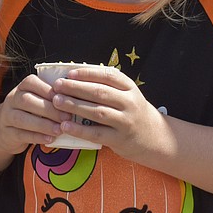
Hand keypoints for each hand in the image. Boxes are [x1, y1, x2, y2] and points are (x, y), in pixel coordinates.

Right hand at [0, 73, 71, 155]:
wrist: (6, 129)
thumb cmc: (30, 111)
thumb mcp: (37, 99)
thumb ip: (51, 97)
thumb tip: (74, 98)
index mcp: (22, 87)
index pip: (32, 82)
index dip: (47, 90)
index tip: (64, 98)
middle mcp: (12, 99)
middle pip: (27, 100)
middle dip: (48, 109)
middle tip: (66, 117)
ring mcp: (7, 116)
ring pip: (21, 118)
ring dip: (42, 124)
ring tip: (59, 130)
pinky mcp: (7, 133)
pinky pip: (20, 134)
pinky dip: (36, 137)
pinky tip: (49, 139)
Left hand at [50, 65, 164, 161]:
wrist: (155, 137)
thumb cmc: (133, 112)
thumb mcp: (127, 94)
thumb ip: (107, 86)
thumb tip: (75, 77)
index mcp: (130, 87)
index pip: (107, 76)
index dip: (87, 74)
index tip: (69, 73)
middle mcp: (129, 103)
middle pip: (99, 93)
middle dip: (75, 88)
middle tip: (57, 86)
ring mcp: (126, 122)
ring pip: (97, 112)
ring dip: (75, 106)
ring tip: (57, 102)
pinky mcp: (120, 139)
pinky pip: (97, 134)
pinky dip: (80, 130)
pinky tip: (65, 126)